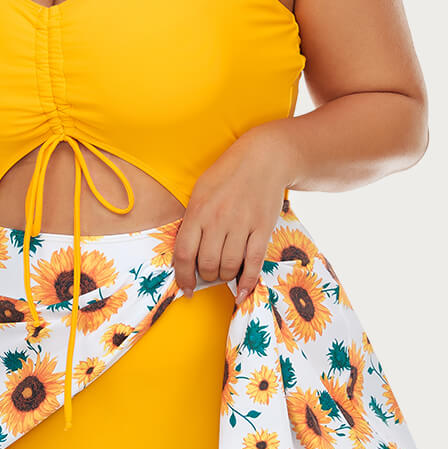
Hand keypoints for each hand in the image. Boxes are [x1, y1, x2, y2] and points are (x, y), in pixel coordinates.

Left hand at [172, 127, 293, 304]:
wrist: (264, 158)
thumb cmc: (228, 174)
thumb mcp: (201, 191)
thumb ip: (193, 220)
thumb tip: (187, 253)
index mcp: (198, 210)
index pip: (184, 253)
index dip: (183, 276)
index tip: (186, 287)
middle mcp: (218, 219)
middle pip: (207, 263)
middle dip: (206, 276)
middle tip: (209, 274)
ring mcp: (242, 224)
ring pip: (229, 266)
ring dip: (225, 276)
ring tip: (225, 273)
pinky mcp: (263, 228)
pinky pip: (254, 262)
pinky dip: (248, 281)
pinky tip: (242, 290)